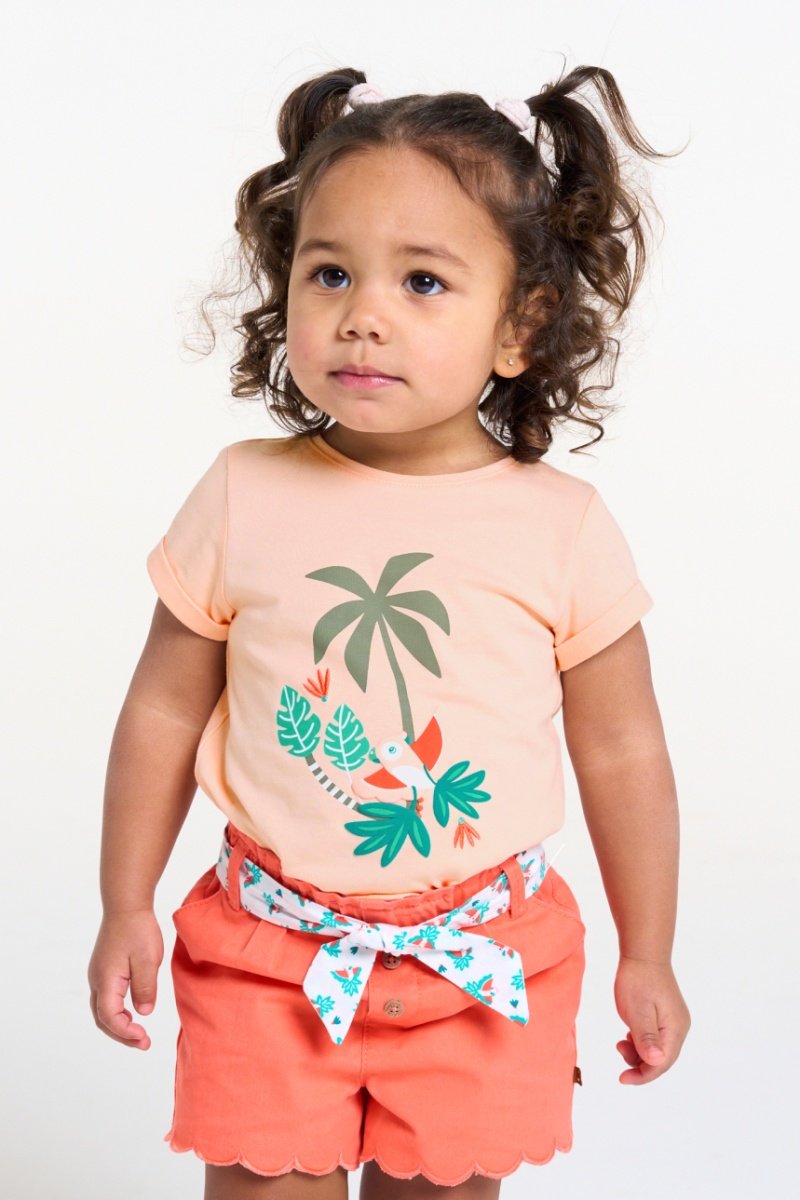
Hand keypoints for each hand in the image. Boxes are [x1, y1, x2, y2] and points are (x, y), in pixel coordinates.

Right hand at [87, 909, 163, 1050]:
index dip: (126, 1032)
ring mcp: (99, 975)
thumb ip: (145, 987)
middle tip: (144, 1044)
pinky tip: (133, 1013)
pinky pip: (106, 999)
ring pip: (102, 1010)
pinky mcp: (104, 970)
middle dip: (122, 1035)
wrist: (126, 905)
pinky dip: (117, 1013)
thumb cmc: (137, 929)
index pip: (110, 1017)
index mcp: (105, 980)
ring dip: (119, 1026)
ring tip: (139, 1035)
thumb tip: (144, 1013)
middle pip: (102, 1019)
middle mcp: (97, 980)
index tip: (144, 1039)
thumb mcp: (146, 959)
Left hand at [613, 955, 690, 1084]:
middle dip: (639, 1064)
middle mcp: (678, 1028)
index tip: (622, 1079)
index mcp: (675, 1029)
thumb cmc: (638, 980)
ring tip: (620, 1042)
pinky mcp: (665, 1016)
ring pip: (657, 1050)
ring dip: (638, 1052)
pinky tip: (628, 1035)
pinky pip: (655, 1038)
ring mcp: (673, 1021)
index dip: (643, 1075)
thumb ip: (646, 1037)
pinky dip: (641, 1042)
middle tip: (619, 1054)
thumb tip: (656, 1062)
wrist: (643, 954)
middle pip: (661, 1059)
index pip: (661, 1063)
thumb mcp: (637, 1011)